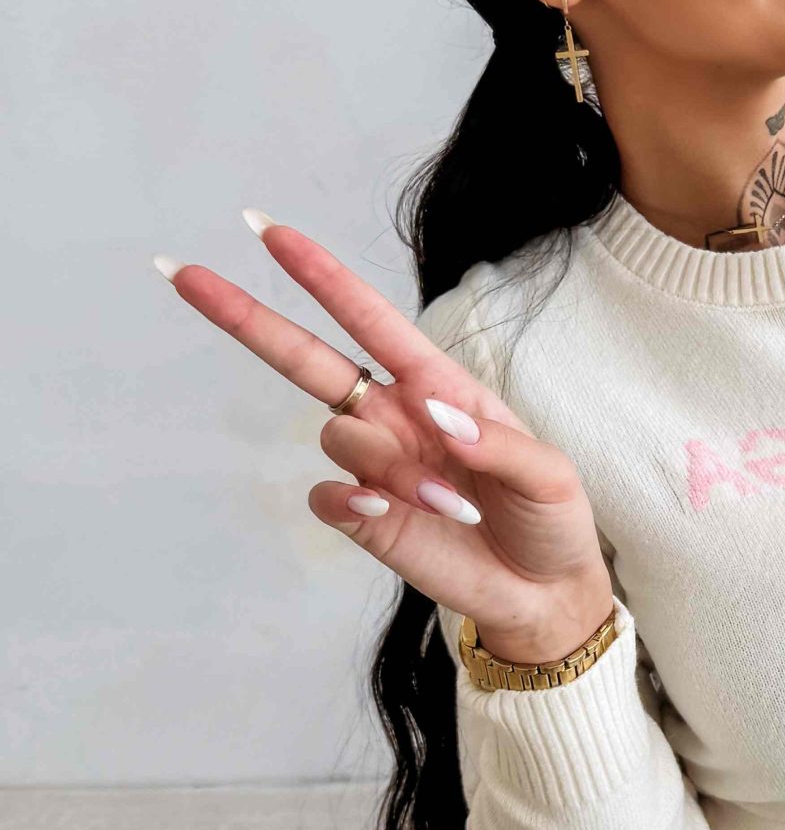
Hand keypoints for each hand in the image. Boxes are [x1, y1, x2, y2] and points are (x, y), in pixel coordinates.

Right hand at [160, 219, 615, 662]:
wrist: (544, 594)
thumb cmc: (550, 521)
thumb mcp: (548, 474)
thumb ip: (497, 444)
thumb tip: (435, 416)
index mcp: (440, 387)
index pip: (371, 322)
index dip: (324, 278)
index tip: (272, 234)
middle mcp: (396, 417)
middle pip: (308, 359)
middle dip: (250, 318)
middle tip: (189, 274)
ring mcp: (376, 465)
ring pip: (338, 436)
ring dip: (387, 464)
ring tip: (451, 502)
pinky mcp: (363, 516)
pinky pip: (327, 494)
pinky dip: (348, 498)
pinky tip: (383, 510)